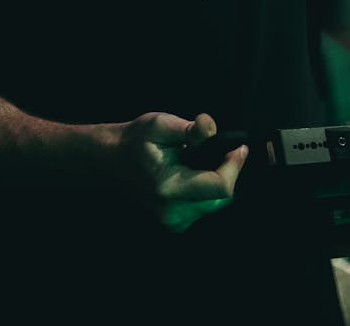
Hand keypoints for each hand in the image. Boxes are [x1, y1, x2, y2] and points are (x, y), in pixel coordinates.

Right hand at [108, 111, 247, 232]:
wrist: (110, 160)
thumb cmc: (135, 139)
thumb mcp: (161, 124)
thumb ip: (190, 129)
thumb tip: (212, 128)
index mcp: (169, 187)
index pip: (221, 187)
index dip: (235, 165)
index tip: (238, 146)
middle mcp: (171, 211)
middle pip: (222, 197)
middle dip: (227, 171)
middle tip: (220, 149)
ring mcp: (171, 222)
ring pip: (214, 204)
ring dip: (216, 181)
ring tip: (199, 160)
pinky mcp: (173, 224)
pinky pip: (203, 209)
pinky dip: (205, 192)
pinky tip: (192, 175)